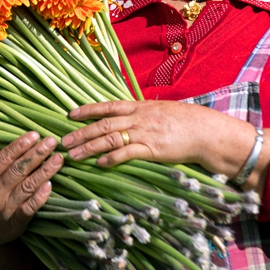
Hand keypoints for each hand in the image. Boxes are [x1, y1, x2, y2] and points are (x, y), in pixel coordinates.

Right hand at [0, 131, 62, 269]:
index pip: (3, 159)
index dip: (20, 146)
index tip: (34, 135)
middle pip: (19, 170)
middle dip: (37, 154)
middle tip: (51, 141)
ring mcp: (5, 210)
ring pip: (28, 187)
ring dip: (45, 171)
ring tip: (58, 158)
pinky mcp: (15, 223)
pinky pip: (30, 208)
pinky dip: (40, 197)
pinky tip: (50, 184)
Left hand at [62, 99, 250, 168]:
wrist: (206, 131)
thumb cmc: (187, 122)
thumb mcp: (163, 111)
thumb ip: (145, 114)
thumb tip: (131, 117)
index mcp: (140, 106)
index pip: (108, 106)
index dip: (88, 110)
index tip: (70, 114)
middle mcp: (139, 117)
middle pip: (103, 124)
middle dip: (81, 132)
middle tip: (62, 140)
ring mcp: (144, 133)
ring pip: (110, 138)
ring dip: (89, 147)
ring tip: (73, 155)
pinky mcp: (152, 149)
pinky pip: (127, 153)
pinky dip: (111, 158)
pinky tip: (99, 163)